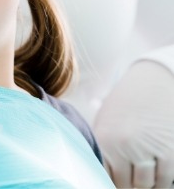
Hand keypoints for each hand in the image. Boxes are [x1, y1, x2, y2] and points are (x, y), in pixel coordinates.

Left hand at [94, 60, 173, 187]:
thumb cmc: (125, 104)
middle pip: (129, 184)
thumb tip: (95, 170)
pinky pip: (168, 178)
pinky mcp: (170, 149)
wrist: (151, 82)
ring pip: (149, 184)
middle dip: (132, 185)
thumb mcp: (105, 120)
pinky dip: (165, 180)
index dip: (114, 182)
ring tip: (148, 177)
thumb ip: (102, 146)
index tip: (119, 180)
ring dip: (150, 184)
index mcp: (104, 141)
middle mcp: (124, 147)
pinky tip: (161, 173)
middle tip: (134, 180)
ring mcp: (148, 149)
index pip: (107, 177)